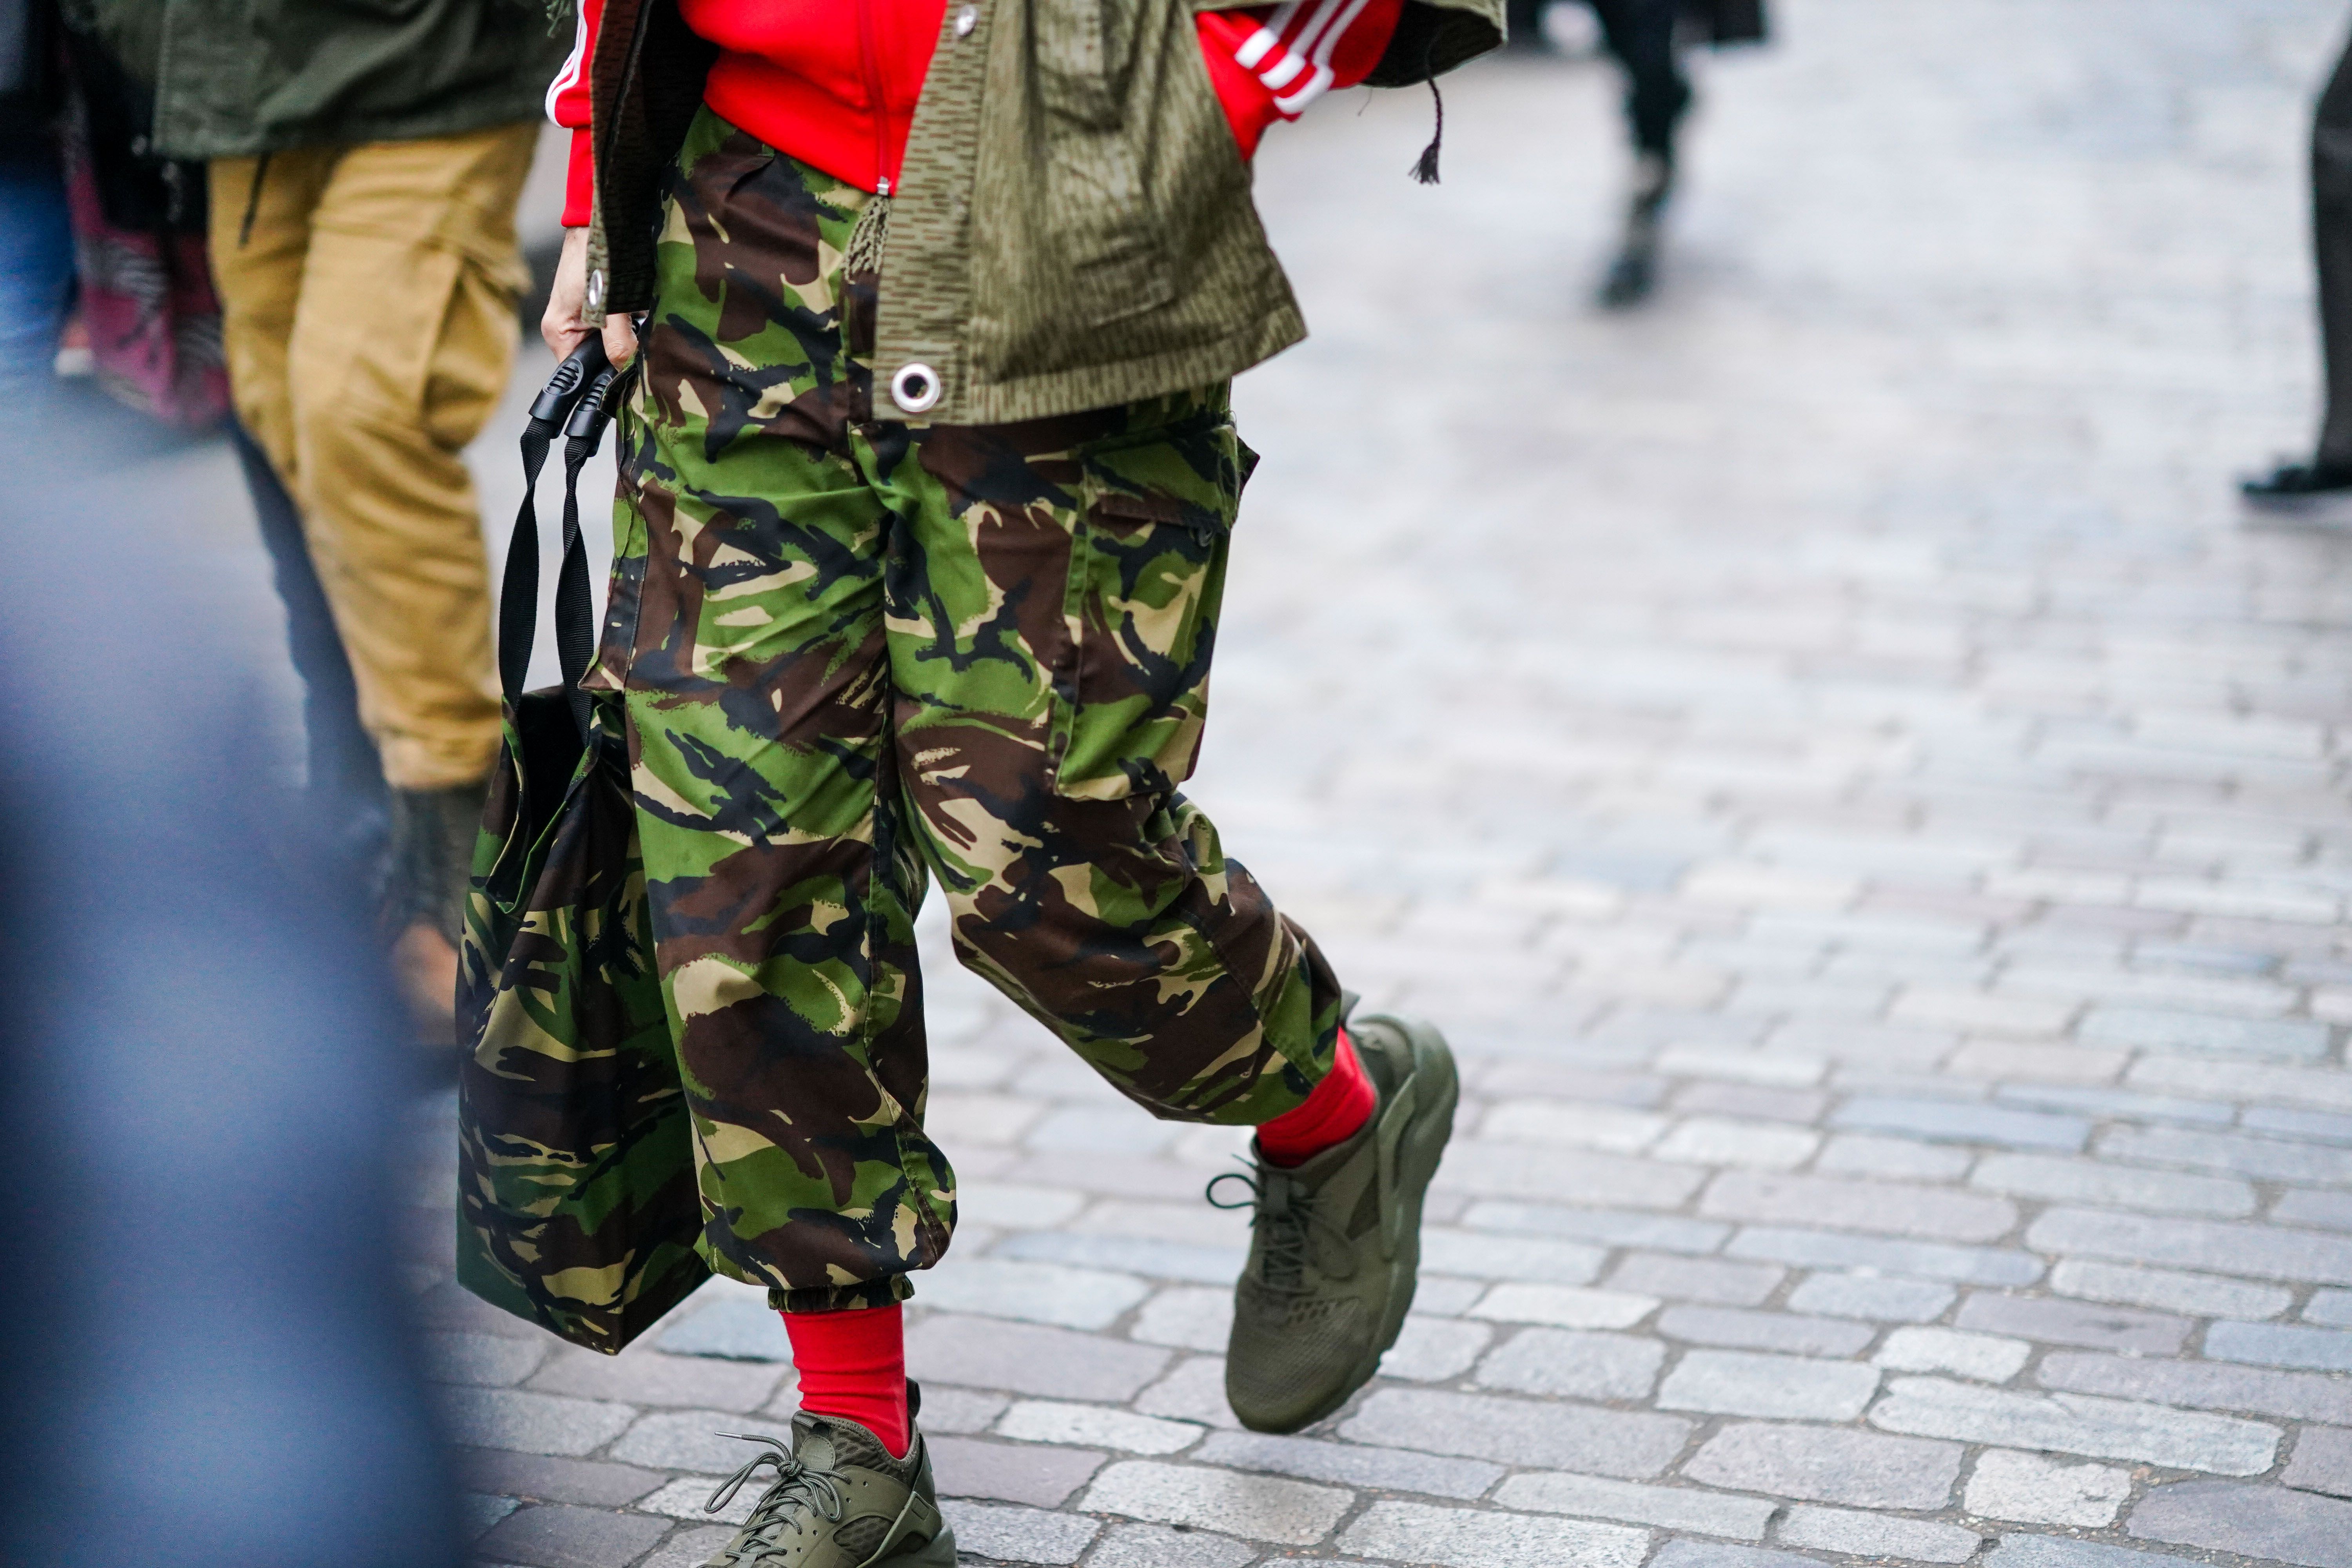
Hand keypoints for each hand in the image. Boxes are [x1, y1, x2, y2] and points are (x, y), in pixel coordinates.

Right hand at [542, 226, 639, 367]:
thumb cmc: (592, 255)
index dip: (607, 380)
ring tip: (644, 326)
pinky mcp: (601, 308)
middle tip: (645, 351)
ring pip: (614, 344)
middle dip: (624, 357)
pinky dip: (635, 324)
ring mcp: (585, 319)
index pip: (582, 376)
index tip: (631, 380)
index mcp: (559, 334)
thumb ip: (617, 341)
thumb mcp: (606, 305)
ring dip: (632, 339)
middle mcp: (569, 330)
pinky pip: (621, 327)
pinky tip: (645, 315)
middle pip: (600, 362)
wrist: (596, 219)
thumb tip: (628, 370)